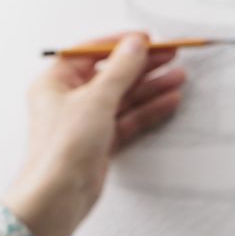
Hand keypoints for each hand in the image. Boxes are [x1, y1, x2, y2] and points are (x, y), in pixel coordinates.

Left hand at [1, 32, 184, 235]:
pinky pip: (127, 119)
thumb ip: (121, 70)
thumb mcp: (96, 98)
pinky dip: (147, 110)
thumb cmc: (64, 147)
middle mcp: (69, 99)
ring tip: (179, 77)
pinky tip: (168, 101)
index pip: (91, 53)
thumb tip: (135, 44)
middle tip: (171, 56)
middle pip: (112, 75)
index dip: (120, 44)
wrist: (58, 196)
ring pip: (123, 98)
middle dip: (143, 66)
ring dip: (150, 87)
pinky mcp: (100, 142)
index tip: (147, 39)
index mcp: (55, 81)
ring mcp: (85, 122)